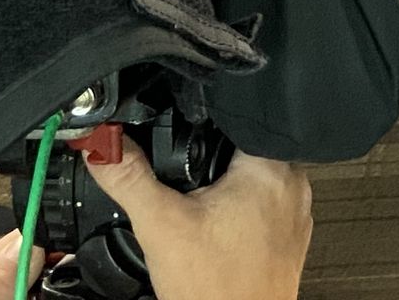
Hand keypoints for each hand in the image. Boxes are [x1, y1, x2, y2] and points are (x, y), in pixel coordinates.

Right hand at [86, 141, 311, 299]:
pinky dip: (240, 212)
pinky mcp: (292, 234)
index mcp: (270, 166)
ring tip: (204, 213)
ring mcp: (297, 209)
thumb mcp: (160, 224)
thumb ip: (129, 178)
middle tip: (191, 190)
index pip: (236, 116)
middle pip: (243, 146)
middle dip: (211, 160)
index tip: (183, 141)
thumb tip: (102, 146)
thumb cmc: (216, 289)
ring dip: (226, 186)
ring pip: (255, 177)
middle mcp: (294, 181)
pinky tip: (219, 232)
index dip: (203, 121)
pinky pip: (265, 205)